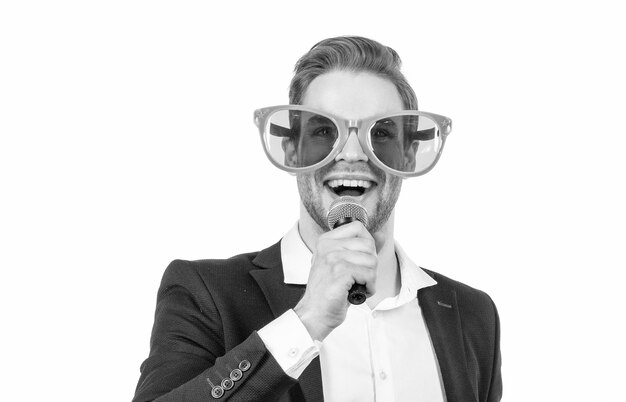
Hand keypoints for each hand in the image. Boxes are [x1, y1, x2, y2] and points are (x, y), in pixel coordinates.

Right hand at [294, 221, 378, 340]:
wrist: (315, 313)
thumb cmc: (328, 291)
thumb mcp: (339, 263)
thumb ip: (357, 248)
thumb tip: (382, 235)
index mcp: (326, 241)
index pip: (357, 227)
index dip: (367, 244)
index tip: (361, 259)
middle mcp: (328, 247)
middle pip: (368, 245)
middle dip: (370, 264)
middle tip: (359, 277)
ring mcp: (333, 258)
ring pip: (372, 260)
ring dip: (370, 278)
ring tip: (357, 285)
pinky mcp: (340, 272)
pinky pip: (369, 274)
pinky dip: (369, 287)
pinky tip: (357, 292)